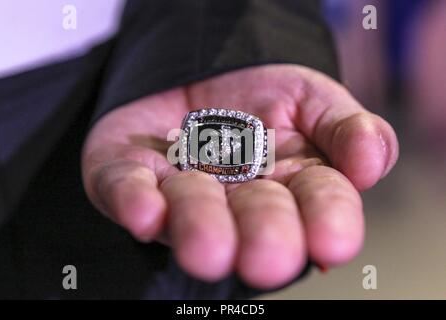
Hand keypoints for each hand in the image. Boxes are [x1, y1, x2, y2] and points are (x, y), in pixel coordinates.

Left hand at [81, 65, 397, 288]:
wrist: (207, 69)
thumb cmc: (268, 96)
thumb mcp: (317, 99)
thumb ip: (348, 129)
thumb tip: (369, 164)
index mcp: (291, 184)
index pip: (317, 201)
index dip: (327, 220)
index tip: (332, 243)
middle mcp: (237, 198)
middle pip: (253, 215)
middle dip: (261, 235)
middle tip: (265, 260)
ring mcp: (182, 188)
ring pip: (190, 209)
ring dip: (198, 226)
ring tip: (206, 249)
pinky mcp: (130, 173)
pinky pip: (126, 188)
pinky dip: (134, 200)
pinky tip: (145, 213)